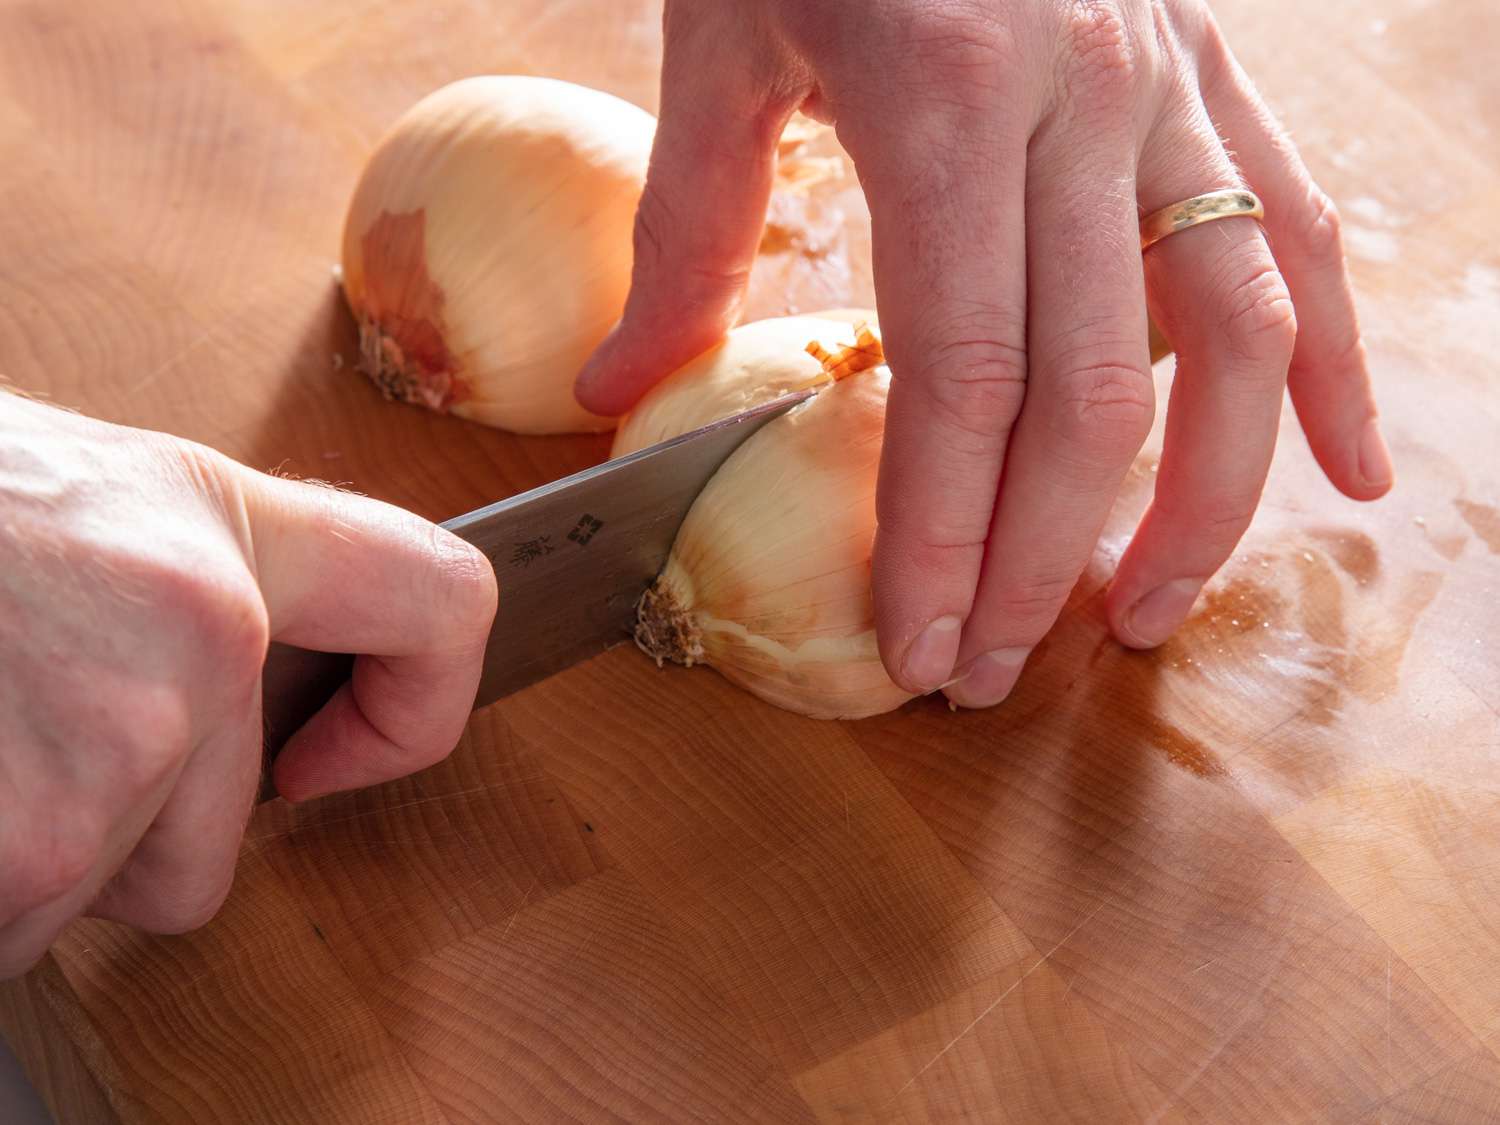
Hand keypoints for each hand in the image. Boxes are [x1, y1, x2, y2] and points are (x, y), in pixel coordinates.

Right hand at [0, 394, 495, 976]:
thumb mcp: (67, 506)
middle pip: (216, 842)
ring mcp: (116, 736)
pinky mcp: (32, 843)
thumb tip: (234, 712)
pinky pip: (12, 936)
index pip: (440, 602)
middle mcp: (201, 626)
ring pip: (94, 898)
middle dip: (105, 835)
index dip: (417, 708)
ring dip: (10, 862)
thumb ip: (168, 593)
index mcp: (218, 527)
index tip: (340, 759)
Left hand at [575, 0, 1391, 706]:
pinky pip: (1298, 235)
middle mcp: (1085, 98)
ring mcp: (1172, 85)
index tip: (924, 639)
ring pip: (1240, 329)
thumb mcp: (724, 38)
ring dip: (1205, 500)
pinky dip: (1333, 363)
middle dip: (1045, 555)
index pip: (963, 375)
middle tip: (998, 667)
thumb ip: (686, 228)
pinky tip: (1344, 472)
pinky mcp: (1217, 74)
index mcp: (943, 96)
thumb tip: (623, 393)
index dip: (945, 530)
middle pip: (1094, 388)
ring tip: (1151, 615)